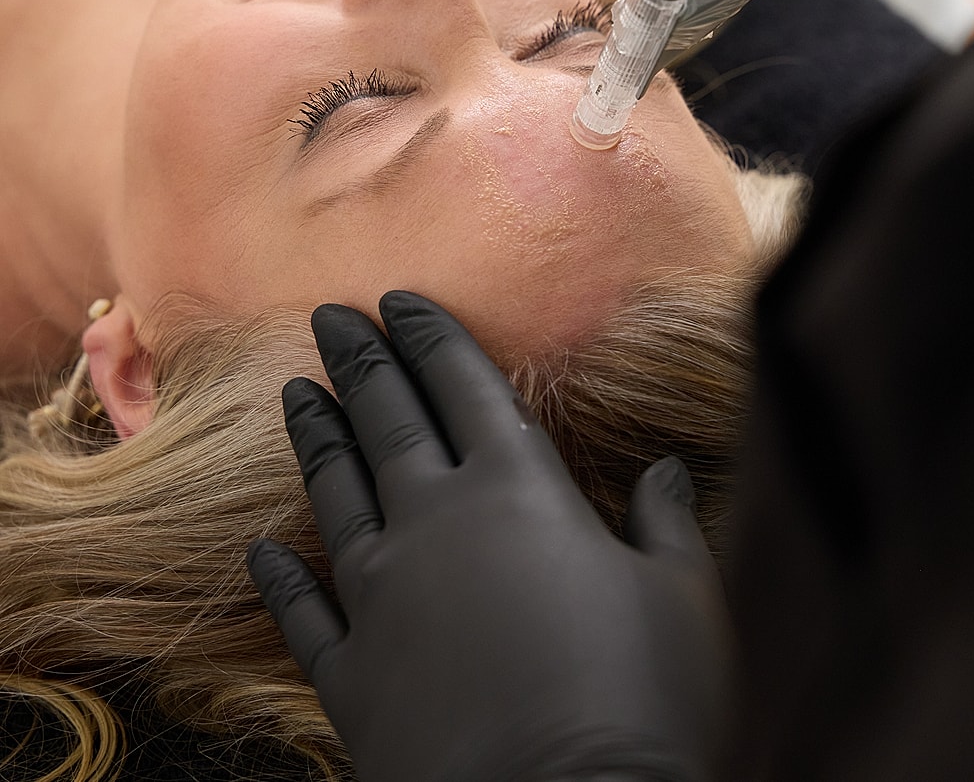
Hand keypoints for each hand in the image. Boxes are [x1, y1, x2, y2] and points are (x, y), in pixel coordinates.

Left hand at [247, 293, 731, 781]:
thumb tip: (661, 472)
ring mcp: (383, 599)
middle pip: (389, 421)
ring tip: (294, 394)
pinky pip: (306, 613)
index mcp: (519, 489)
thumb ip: (665, 523)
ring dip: (316, 441)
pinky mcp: (351, 678)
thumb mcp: (684, 599)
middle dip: (359, 362)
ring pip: (338, 497)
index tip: (399, 298)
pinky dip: (280, 578)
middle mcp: (437, 524)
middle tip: (329, 315)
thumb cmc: (643, 703)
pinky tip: (261, 549)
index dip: (431, 335)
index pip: (465, 384)